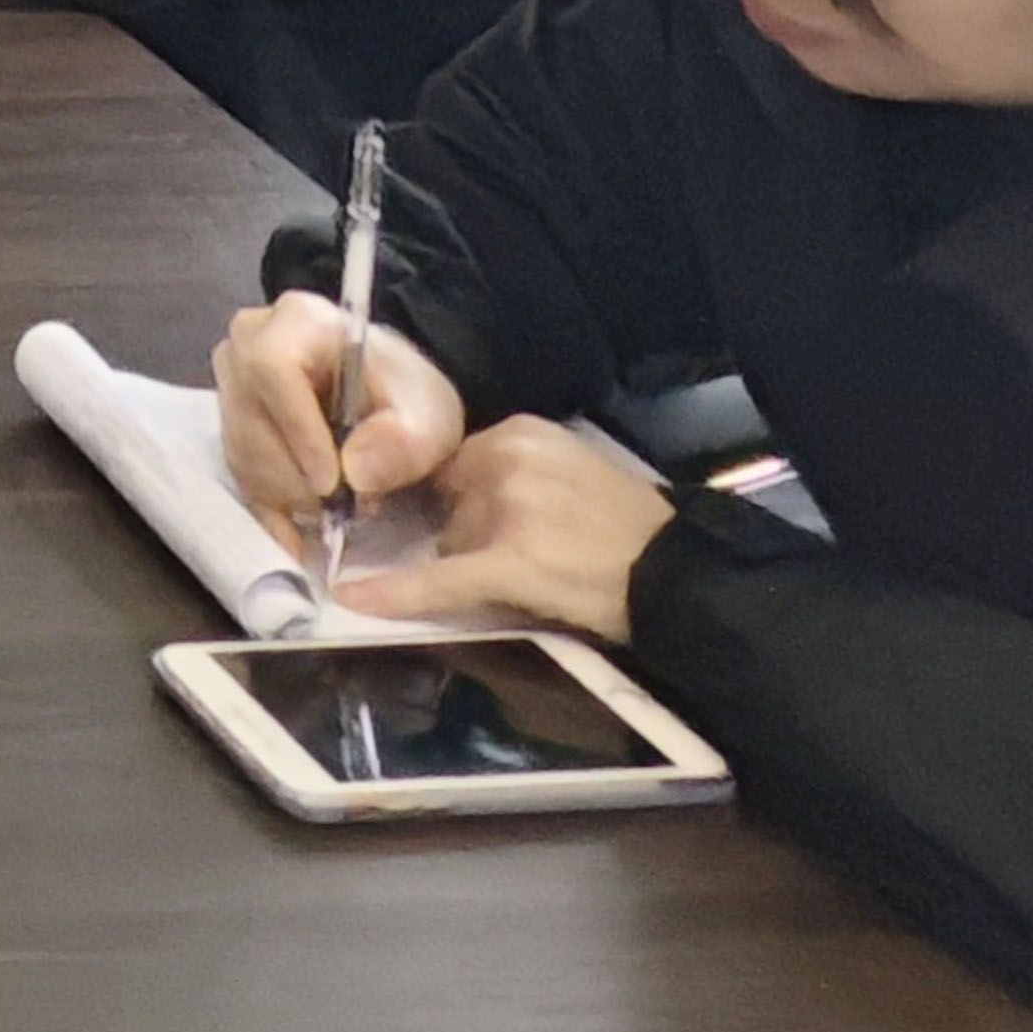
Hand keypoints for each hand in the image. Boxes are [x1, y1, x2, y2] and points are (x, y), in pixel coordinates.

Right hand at [213, 290, 472, 537]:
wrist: (388, 397)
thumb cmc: (406, 394)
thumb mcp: (428, 414)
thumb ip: (403, 441)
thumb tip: (354, 472)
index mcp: (297, 320)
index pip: (272, 368)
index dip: (296, 430)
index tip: (332, 483)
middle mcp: (247, 344)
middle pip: (249, 418)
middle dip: (296, 475)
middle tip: (345, 506)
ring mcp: (230, 385)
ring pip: (241, 453)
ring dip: (288, 494)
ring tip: (338, 505)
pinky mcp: (228, 425)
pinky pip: (237, 475)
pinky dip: (269, 511)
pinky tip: (297, 537)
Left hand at [335, 417, 676, 641]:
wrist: (680, 572)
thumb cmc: (630, 527)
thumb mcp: (570, 471)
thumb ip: (514, 472)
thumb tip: (452, 498)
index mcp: (521, 433)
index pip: (452, 461)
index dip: (445, 495)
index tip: (438, 514)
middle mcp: (508, 460)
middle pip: (446, 501)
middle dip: (461, 531)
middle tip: (514, 555)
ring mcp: (507, 511)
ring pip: (448, 540)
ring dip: (467, 561)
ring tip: (535, 576)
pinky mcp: (509, 563)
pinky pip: (438, 580)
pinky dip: (395, 593)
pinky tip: (352, 598)